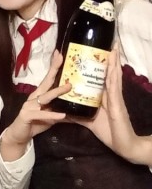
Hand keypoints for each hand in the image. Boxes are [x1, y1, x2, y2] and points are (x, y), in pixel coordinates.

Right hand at [3, 51, 70, 150]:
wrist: (19, 135)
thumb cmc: (35, 123)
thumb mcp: (51, 116)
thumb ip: (61, 111)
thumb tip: (78, 111)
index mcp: (39, 95)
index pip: (48, 79)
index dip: (54, 67)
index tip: (60, 54)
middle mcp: (34, 97)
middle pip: (46, 82)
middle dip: (54, 70)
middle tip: (63, 59)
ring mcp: (29, 105)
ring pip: (45, 97)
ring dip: (57, 92)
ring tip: (68, 87)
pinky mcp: (27, 115)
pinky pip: (41, 114)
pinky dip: (52, 114)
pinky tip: (62, 114)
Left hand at [77, 45, 151, 163]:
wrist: (122, 145)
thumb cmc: (108, 131)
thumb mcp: (89, 120)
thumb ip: (78, 114)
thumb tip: (65, 109)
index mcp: (106, 96)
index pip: (104, 76)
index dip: (104, 63)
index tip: (101, 50)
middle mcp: (112, 94)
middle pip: (110, 72)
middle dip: (110, 58)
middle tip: (110, 42)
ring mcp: (116, 98)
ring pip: (114, 77)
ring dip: (113, 63)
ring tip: (112, 48)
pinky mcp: (117, 105)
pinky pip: (114, 89)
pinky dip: (113, 78)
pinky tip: (112, 69)